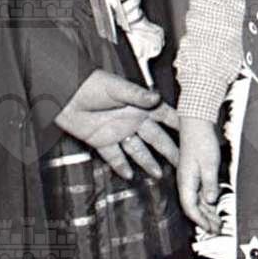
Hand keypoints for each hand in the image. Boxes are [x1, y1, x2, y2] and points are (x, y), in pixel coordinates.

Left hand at [56, 68, 181, 178]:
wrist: (64, 93)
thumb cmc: (91, 83)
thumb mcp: (117, 87)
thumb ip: (137, 95)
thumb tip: (156, 98)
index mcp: (138, 105)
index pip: (163, 116)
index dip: (177, 124)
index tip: (193, 134)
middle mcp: (131, 120)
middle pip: (155, 139)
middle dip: (169, 150)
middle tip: (181, 163)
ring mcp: (117, 132)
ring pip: (137, 150)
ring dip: (148, 162)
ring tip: (159, 174)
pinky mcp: (101, 141)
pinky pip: (114, 156)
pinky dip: (121, 166)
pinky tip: (130, 175)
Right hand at [178, 118, 223, 231]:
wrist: (196, 124)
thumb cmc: (201, 141)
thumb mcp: (209, 164)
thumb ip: (209, 183)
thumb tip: (210, 200)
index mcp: (186, 181)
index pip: (190, 208)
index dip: (200, 221)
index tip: (211, 229)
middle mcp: (186, 182)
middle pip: (194, 208)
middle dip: (205, 221)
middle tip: (217, 230)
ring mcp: (190, 178)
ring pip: (197, 201)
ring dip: (207, 213)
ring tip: (218, 223)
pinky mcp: (195, 173)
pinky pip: (200, 193)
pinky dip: (208, 202)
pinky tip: (214, 206)